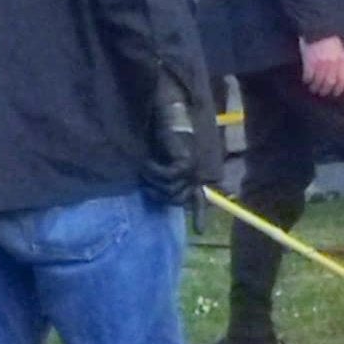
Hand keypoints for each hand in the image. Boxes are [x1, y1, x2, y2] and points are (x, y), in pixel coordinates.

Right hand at [140, 72, 204, 208]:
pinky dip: (152, 172)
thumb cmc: (155, 135)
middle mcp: (193, 172)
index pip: (197, 198)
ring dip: (151, 182)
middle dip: (158, 195)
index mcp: (189, 173)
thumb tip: (156, 194)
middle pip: (177, 201)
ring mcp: (191, 168)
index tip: (201, 231)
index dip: (199, 215)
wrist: (160, 112)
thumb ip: (160, 177)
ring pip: (170, 192)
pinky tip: (146, 163)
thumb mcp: (155, 160)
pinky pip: (168, 178)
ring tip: (143, 168)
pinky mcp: (186, 161)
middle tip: (144, 183)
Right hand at [299, 35, 343, 97]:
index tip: (335, 93)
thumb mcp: (340, 48)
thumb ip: (341, 61)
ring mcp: (320, 62)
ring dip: (315, 87)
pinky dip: (307, 80)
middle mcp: (332, 62)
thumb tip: (340, 77)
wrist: (316, 26)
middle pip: (329, 82)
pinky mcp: (309, 60)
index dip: (339, 88)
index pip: (342, 78)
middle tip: (321, 92)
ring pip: (318, 81)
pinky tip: (306, 80)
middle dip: (325, 90)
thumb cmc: (328, 38)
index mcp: (341, 58)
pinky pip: (308, 75)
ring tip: (313, 88)